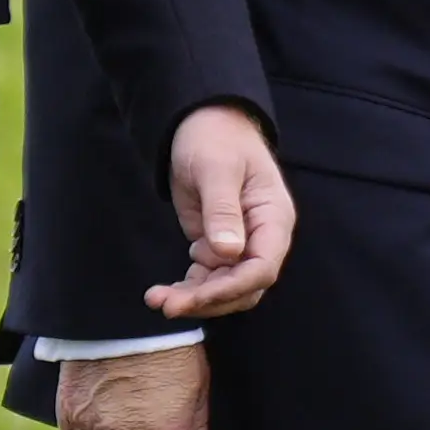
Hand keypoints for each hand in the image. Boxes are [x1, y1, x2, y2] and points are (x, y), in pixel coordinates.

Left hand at [151, 102, 294, 321]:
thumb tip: (230, 253)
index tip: (199, 296)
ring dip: (193, 299)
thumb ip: (223, 210)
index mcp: (272, 218)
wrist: (200, 124)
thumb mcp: (216, 168)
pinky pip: (207, 279)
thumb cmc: (215, 137)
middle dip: (208, 300)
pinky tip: (162, 291)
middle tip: (168, 305)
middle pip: (243, 287)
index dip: (232, 287)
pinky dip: (187, 289)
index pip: (262, 267)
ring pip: (223, 289)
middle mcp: (261, 238)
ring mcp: (238, 244)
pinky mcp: (215, 246)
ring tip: (156, 300)